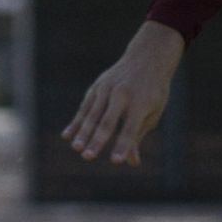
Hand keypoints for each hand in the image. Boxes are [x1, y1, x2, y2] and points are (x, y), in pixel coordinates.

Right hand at [61, 21, 185, 166]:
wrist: (146, 59)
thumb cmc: (153, 91)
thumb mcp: (153, 112)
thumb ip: (138, 135)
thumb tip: (131, 162)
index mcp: (140, 103)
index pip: (130, 129)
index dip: (123, 146)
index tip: (115, 161)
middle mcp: (122, 95)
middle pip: (107, 122)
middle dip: (97, 141)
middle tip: (88, 157)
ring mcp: (106, 89)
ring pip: (92, 115)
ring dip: (83, 133)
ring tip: (76, 148)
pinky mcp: (96, 87)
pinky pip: (85, 108)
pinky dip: (76, 122)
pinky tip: (67, 136)